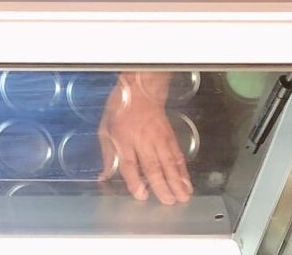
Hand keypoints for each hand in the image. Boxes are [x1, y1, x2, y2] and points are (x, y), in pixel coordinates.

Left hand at [98, 72, 192, 204]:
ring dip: (177, 181)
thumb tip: (104, 176)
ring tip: (183, 196)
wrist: (141, 90)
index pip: (130, 162)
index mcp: (123, 137)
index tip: (141, 195)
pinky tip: (187, 181)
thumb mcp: (105, 128)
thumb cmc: (120, 110)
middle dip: (162, 185)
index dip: (135, 180)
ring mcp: (158, 138)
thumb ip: (107, 155)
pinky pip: (177, 155)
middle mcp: (142, 139)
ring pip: (169, 161)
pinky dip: (183, 170)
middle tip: (169, 201)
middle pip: (153, 165)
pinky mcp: (170, 136)